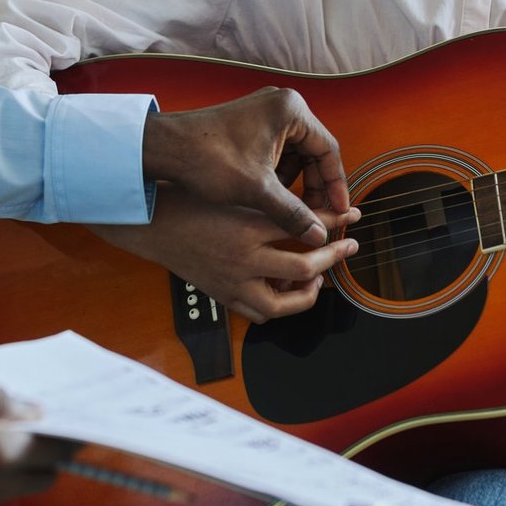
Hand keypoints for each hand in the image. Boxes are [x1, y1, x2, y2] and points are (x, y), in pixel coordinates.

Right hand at [89, 184, 357, 321]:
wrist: (152, 224)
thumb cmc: (192, 200)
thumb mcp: (236, 193)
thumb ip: (274, 204)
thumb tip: (313, 208)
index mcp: (248, 226)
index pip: (305, 226)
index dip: (334, 222)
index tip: (354, 216)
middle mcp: (243, 259)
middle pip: (304, 267)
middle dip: (332, 258)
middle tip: (346, 248)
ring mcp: (232, 283)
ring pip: (283, 303)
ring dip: (307, 292)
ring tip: (316, 276)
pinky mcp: (222, 296)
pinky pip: (259, 312)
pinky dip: (279, 304)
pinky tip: (285, 287)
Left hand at [141, 86, 351, 246]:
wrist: (163, 148)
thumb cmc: (207, 159)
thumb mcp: (257, 190)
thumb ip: (293, 213)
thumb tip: (320, 235)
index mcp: (291, 110)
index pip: (328, 150)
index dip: (335, 185)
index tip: (339, 211)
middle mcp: (282, 104)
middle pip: (314, 150)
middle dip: (315, 185)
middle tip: (320, 215)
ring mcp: (265, 112)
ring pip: (296, 153)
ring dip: (297, 182)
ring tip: (295, 211)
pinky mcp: (251, 123)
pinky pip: (278, 150)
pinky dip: (279, 174)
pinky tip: (273, 197)